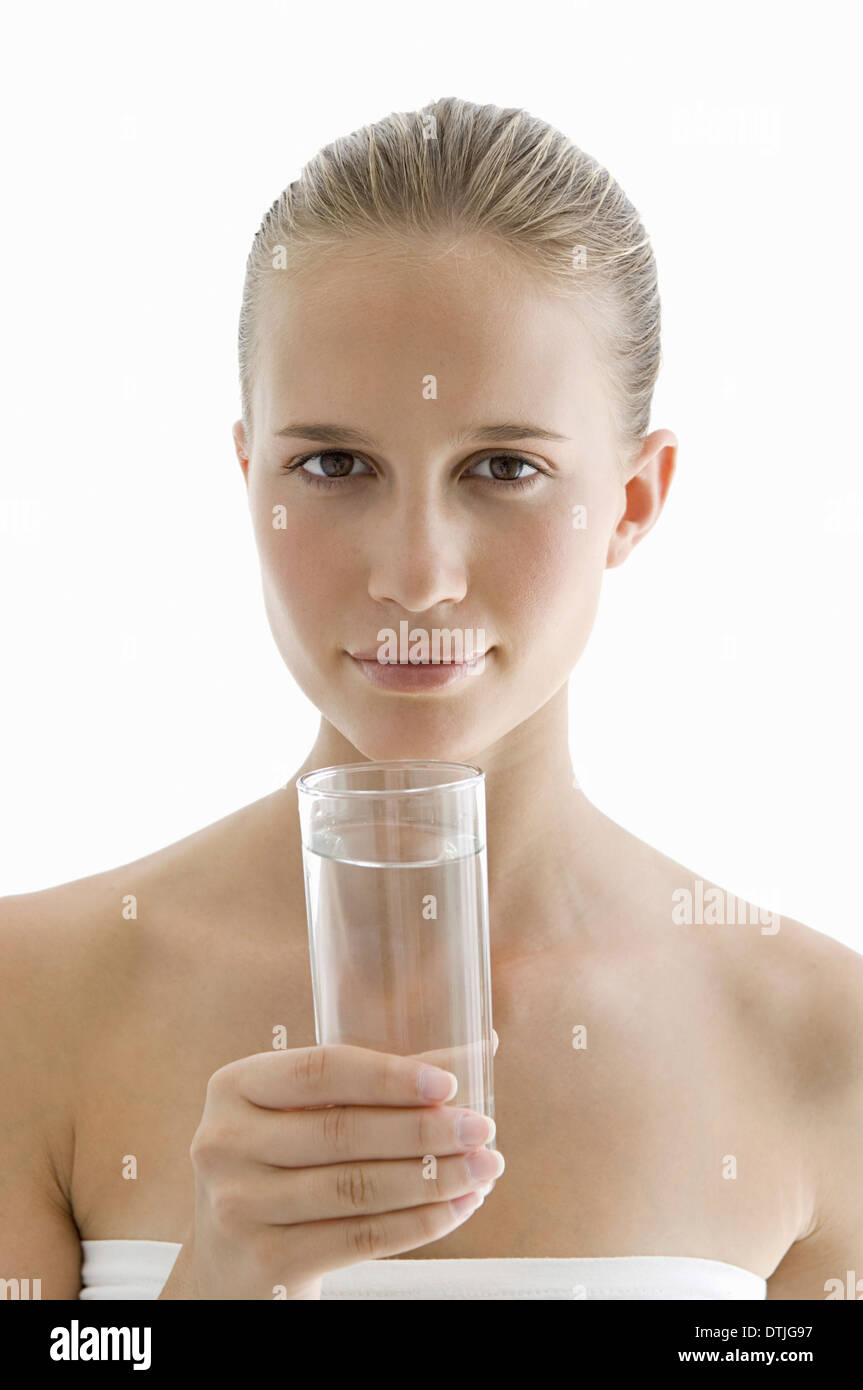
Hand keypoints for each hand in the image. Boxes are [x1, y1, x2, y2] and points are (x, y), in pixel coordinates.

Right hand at [181, 1037, 502, 1299]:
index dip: (388, 1077)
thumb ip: (377, 1084)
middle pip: (343, 1132)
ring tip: (483, 1168)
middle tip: (482, 1128)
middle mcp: (225, 1143)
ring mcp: (240, 1206)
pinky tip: (456, 1208)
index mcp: (235, 1086)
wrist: (227, 1265)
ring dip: (433, 1178)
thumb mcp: (303, 1115)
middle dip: (424, 1131)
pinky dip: (418, 1223)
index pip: (321, 1071)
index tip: (447, 1085)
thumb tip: (476, 1050)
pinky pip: (360, 1238)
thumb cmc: (281, 1166)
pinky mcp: (267, 1261)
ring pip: (357, 1188)